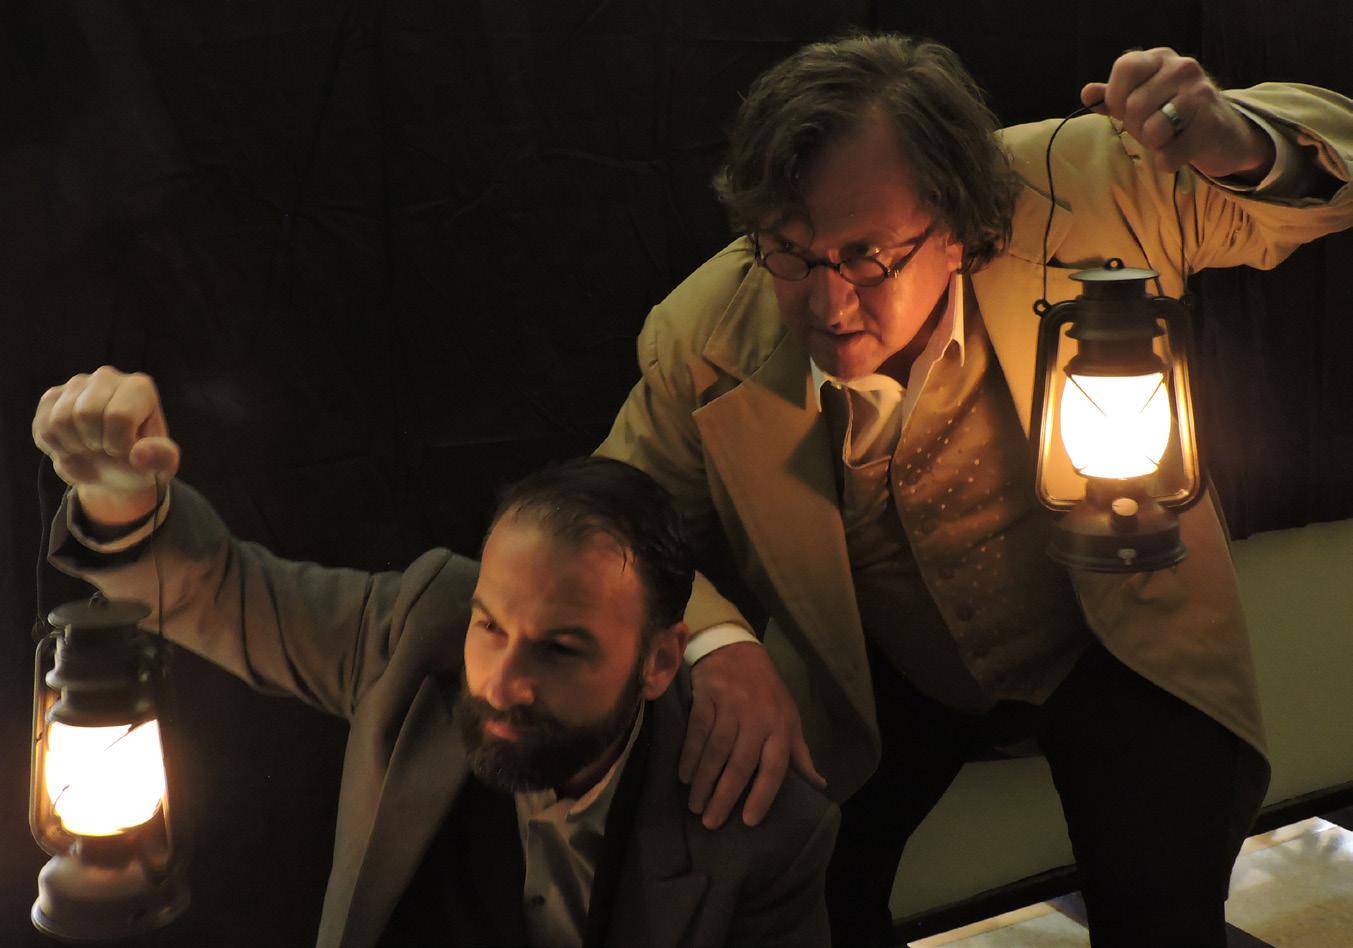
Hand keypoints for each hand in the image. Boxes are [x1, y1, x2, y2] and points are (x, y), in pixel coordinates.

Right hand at [32, 366, 179, 524]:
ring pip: (60, 420)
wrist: (114, 468)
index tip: (128, 449)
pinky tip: (75, 446)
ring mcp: (76, 385)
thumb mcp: (162, 465)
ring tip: (92, 448)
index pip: (119, 416)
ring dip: (75, 447)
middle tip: (106, 449)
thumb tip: (139, 454)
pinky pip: (44, 427)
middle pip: (86, 414)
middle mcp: (106, 377)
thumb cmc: (141, 461)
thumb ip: (161, 458)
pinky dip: (58, 448)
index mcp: (139, 387)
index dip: (119, 444)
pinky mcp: (52, 398)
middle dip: (96, 443)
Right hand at [678, 641, 826, 827]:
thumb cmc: (766, 691)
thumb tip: (819, 786)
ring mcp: (731, 706)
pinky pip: (697, 732)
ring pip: (716, 751)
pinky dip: (689, 755)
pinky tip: (684, 776)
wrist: (735, 648)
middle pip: (741, 764)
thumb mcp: (789, 718)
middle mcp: (757, 718)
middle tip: (711, 823)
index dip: (763, 795)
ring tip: (696, 806)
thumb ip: (799, 755)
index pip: (774, 767)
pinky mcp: (707, 696)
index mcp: (781, 726)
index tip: (749, 821)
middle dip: (725, 796)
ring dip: (704, 781)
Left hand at [1082, 48, 1274, 179]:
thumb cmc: (1173, 114)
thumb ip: (1113, 97)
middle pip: (1132, 106)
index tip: (1126, 109)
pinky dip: (1168, 160)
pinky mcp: (1210, 125)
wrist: (1222, 133)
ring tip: (1168, 137)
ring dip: (1153, 144)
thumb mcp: (1141, 99)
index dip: (1117, 96)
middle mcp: (1182, 68)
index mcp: (1160, 59)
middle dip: (1135, 127)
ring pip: (1151, 130)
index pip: (1124, 67)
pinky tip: (1181, 150)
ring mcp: (1199, 94)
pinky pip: (1169, 154)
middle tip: (1153, 128)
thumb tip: (1087, 93)